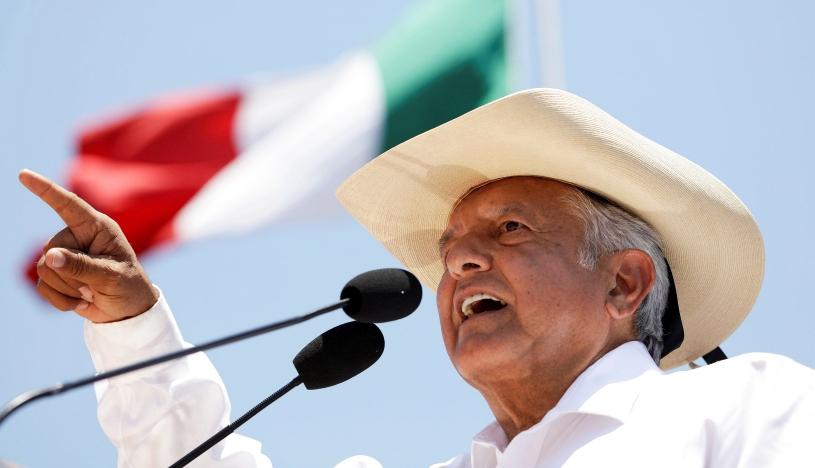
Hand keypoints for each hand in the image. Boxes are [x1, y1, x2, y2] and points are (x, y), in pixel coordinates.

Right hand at [19, 169, 157, 322]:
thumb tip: (50, 257)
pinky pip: (43, 286)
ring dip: (67, 288)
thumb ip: (82, 266)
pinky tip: (82, 302)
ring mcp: (67, 255)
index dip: (46, 190)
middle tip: (96, 284)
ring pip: (44, 268)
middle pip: (52, 249)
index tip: (24, 174)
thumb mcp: (111, 276)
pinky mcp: (58, 274)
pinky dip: (61, 299)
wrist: (127, 310)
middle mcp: (79, 237)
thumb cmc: (128, 287)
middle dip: (71, 273)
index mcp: (98, 228)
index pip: (68, 205)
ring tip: (91, 292)